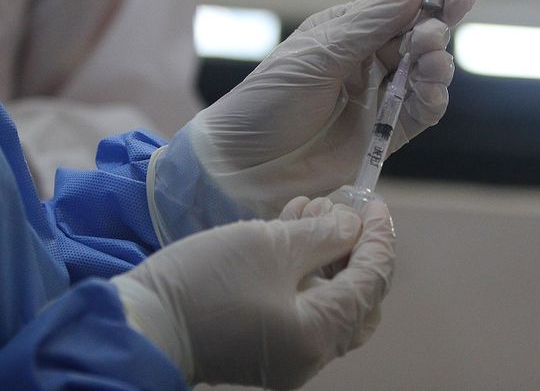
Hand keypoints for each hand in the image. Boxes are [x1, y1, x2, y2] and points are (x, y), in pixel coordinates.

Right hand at [112, 197, 394, 388]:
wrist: (141, 321)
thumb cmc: (205, 282)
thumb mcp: (270, 246)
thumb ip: (323, 235)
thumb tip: (353, 227)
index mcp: (318, 335)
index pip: (371, 283)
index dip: (380, 239)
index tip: (375, 204)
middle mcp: (311, 354)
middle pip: (360, 299)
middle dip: (358, 251)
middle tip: (348, 212)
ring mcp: (289, 353)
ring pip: (331, 300)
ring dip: (329, 254)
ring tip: (313, 209)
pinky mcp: (267, 344)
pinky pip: (303, 306)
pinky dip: (306, 271)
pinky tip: (294, 229)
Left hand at [149, 0, 473, 240]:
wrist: (244, 167)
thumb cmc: (268, 103)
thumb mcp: (315, 55)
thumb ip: (368, 25)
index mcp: (344, 33)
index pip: (394, 9)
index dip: (425, 0)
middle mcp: (365, 63)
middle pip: (415, 41)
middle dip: (433, 33)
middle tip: (434, 35)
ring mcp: (376, 100)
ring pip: (422, 76)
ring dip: (435, 66)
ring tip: (433, 62)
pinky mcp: (384, 136)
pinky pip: (418, 114)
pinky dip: (431, 101)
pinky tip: (431, 92)